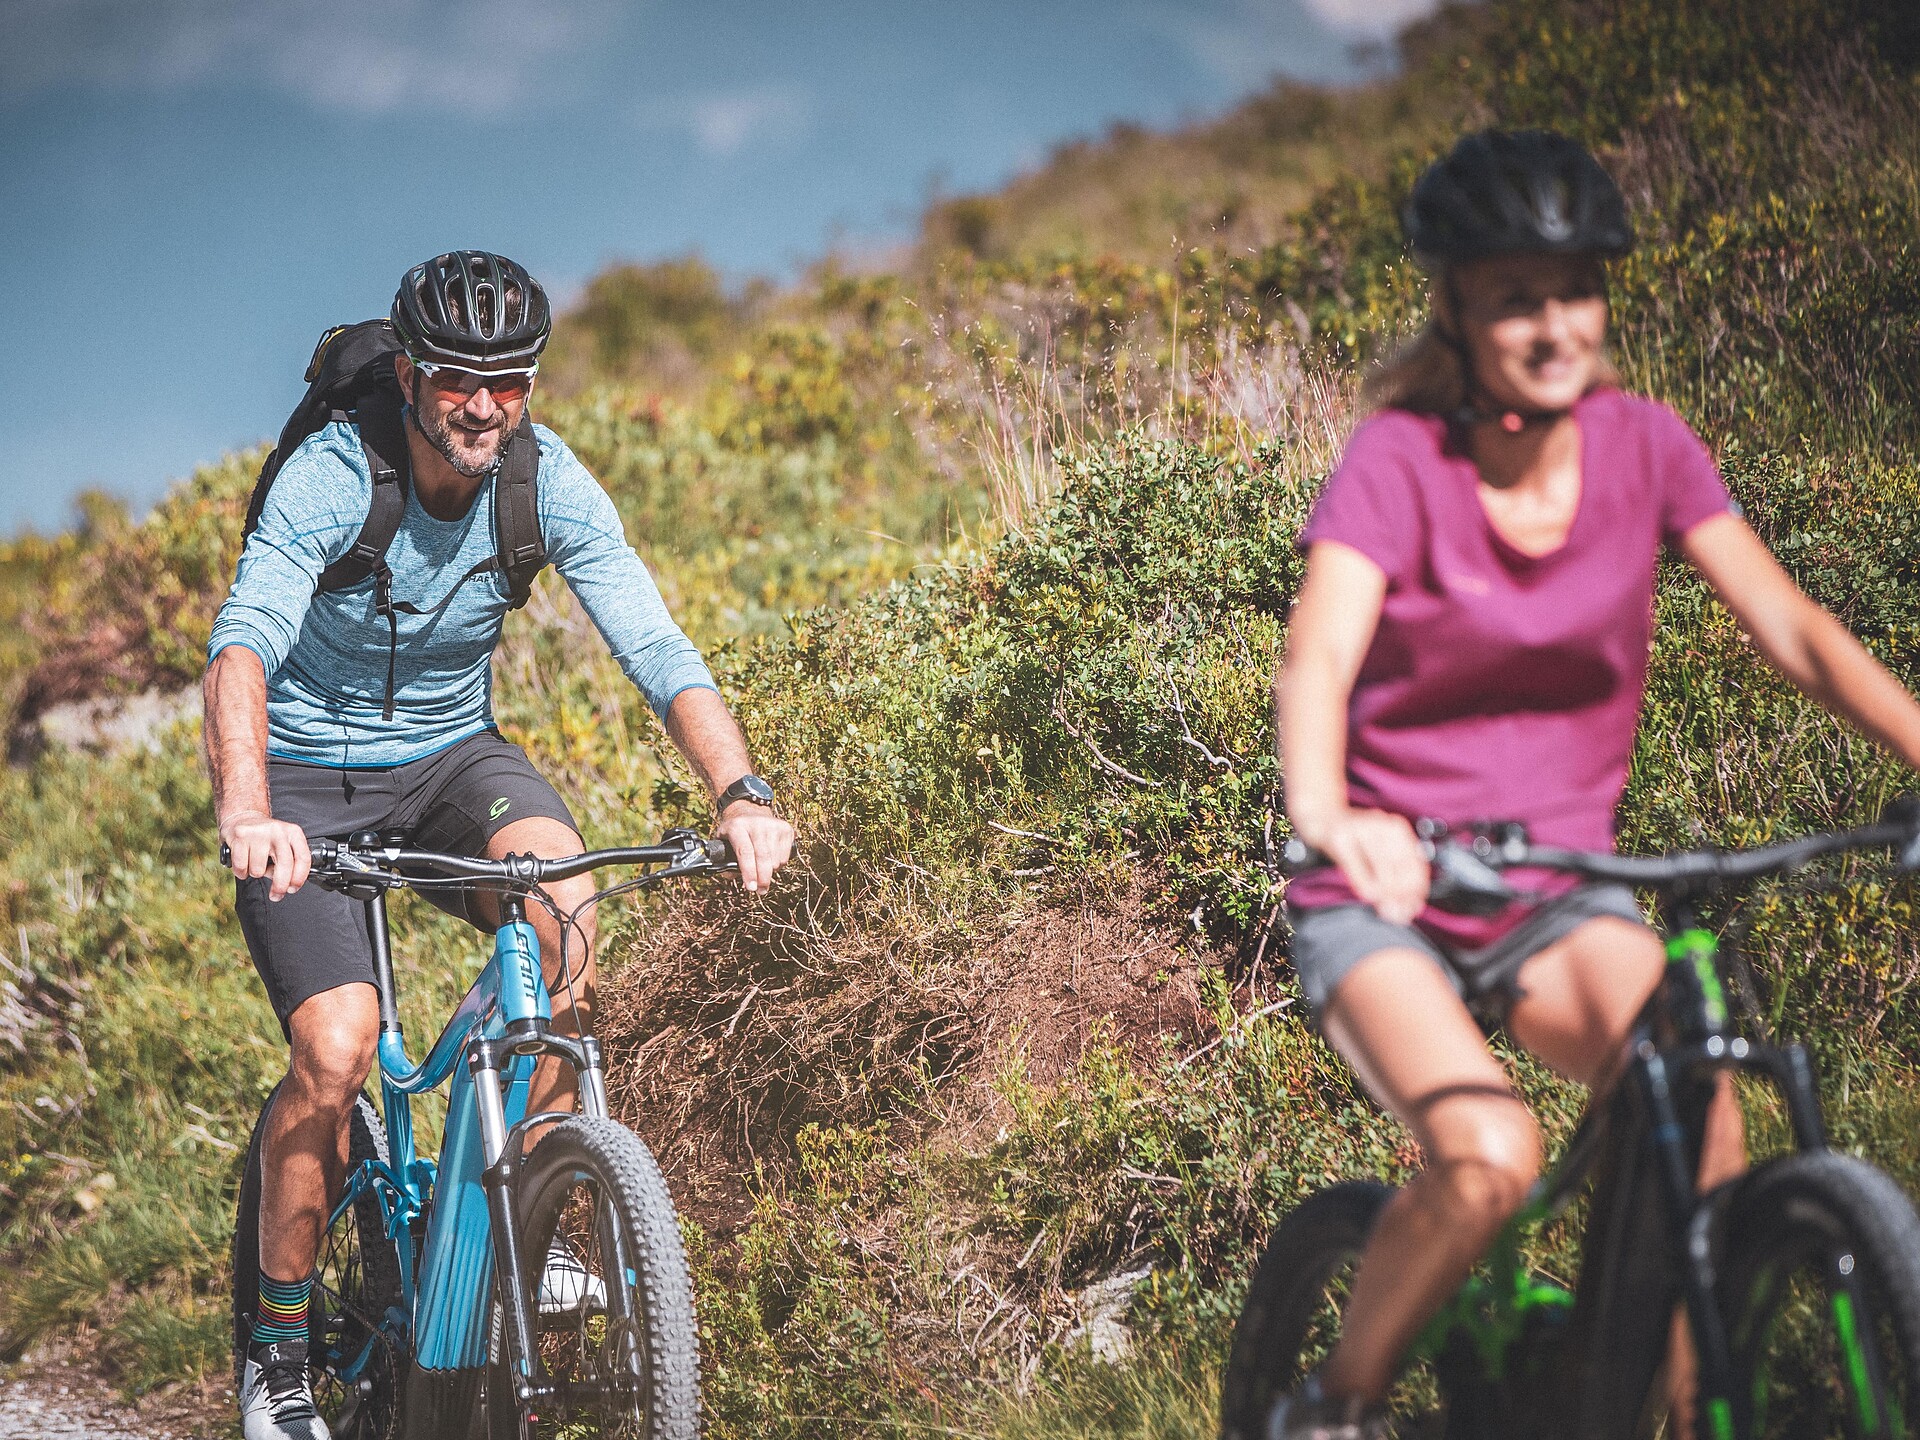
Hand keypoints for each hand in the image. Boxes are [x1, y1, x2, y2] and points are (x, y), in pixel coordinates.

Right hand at [221, 809, 310, 900]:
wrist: (241, 817)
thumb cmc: (265, 837)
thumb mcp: (284, 843)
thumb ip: (290, 860)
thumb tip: (290, 884)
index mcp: (293, 833)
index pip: (303, 858)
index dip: (299, 878)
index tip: (292, 889)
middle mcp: (278, 831)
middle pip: (285, 866)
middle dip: (280, 886)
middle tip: (276, 895)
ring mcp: (258, 833)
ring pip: (259, 870)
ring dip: (256, 874)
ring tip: (254, 863)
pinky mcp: (240, 837)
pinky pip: (241, 867)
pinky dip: (241, 872)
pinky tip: (244, 863)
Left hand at [715, 802, 794, 894]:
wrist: (750, 810)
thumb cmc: (735, 831)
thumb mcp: (722, 840)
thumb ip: (723, 860)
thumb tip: (732, 876)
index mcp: (737, 827)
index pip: (745, 852)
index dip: (748, 872)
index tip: (751, 888)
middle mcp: (757, 824)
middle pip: (763, 857)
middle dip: (762, 879)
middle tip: (760, 891)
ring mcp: (773, 825)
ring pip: (775, 860)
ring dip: (770, 872)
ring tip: (762, 871)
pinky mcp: (786, 829)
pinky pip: (785, 857)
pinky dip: (778, 865)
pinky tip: (771, 861)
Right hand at [1312, 808, 1428, 925]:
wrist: (1322, 820)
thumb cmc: (1352, 841)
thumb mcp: (1378, 855)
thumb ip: (1394, 878)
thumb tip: (1406, 908)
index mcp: (1397, 829)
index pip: (1416, 862)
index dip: (1418, 888)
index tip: (1413, 908)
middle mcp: (1382, 824)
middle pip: (1401, 863)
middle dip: (1402, 893)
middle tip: (1397, 912)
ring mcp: (1360, 828)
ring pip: (1381, 863)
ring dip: (1385, 891)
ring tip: (1384, 908)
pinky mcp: (1340, 836)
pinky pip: (1355, 864)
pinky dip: (1364, 883)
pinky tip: (1367, 895)